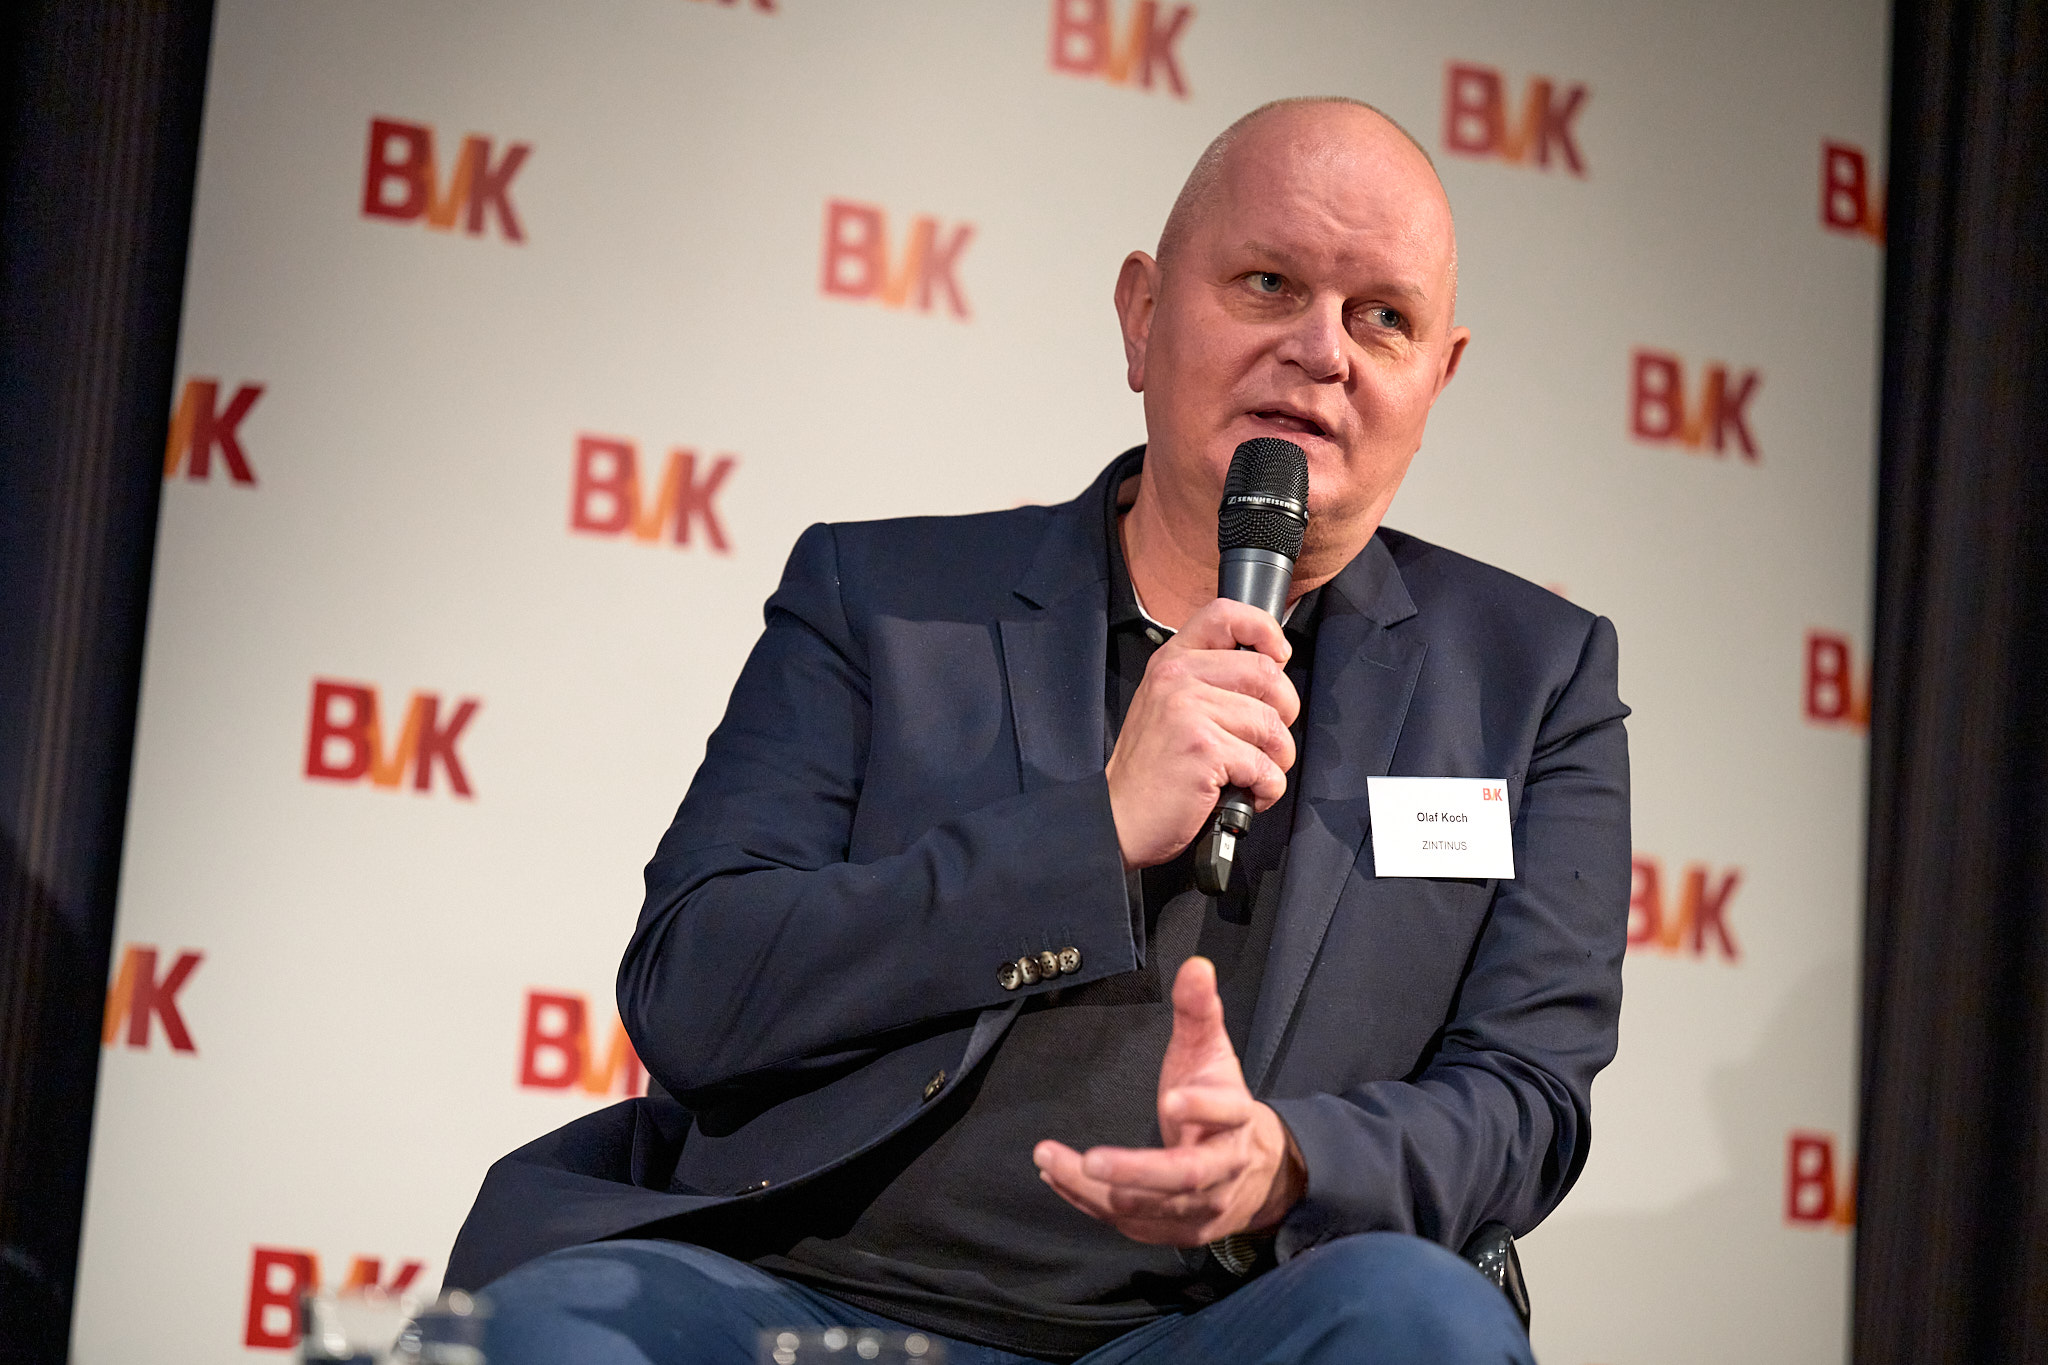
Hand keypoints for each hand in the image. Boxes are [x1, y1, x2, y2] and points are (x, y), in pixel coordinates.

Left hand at [1032, 956, 1306, 1245]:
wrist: (1254, 1172)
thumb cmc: (1221, 1102)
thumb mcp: (1212, 1053)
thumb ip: (1199, 1011)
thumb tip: (1195, 963)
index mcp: (1236, 1122)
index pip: (1228, 1115)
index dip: (1202, 1109)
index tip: (1170, 1099)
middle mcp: (1221, 1172)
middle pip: (1184, 1178)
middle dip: (1136, 1172)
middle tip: (1092, 1160)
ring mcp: (1198, 1208)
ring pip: (1147, 1206)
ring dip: (1094, 1188)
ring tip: (1049, 1159)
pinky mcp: (1173, 1230)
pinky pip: (1127, 1221)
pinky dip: (1088, 1201)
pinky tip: (1057, 1175)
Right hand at [1105, 598, 1298, 868]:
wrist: (1117, 819)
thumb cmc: (1150, 772)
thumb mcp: (1168, 707)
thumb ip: (1207, 682)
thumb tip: (1269, 672)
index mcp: (1171, 662)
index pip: (1224, 614)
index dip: (1264, 630)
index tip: (1278, 657)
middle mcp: (1177, 678)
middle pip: (1267, 674)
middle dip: (1284, 713)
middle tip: (1267, 740)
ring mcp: (1189, 711)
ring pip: (1271, 724)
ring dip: (1277, 759)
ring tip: (1253, 775)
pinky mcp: (1204, 749)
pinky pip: (1266, 766)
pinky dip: (1267, 789)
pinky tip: (1245, 794)